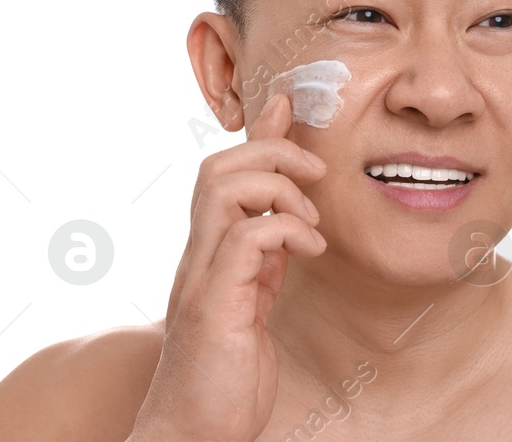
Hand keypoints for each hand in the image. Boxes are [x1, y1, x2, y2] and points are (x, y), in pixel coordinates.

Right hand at [130, 92, 329, 441]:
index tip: (289, 104)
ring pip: (224, 189)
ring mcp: (201, 278)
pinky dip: (287, 230)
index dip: (258, 135)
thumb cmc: (226, 376)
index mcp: (210, 254)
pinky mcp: (214, 305)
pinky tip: (313, 251)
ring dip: (280, 188)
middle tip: (316, 175)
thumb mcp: (256, 301)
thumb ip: (267, 258)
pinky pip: (248, 238)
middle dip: (271, 151)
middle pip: (217, 166)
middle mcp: (198, 258)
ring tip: (314, 222)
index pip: (223, 174)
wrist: (195, 434)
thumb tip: (290, 221)